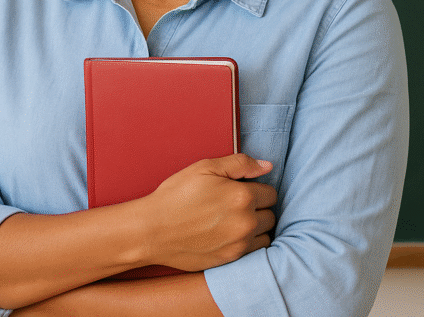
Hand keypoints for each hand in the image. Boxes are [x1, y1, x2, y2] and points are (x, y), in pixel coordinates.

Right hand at [139, 153, 276, 271]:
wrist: (152, 230)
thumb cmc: (176, 195)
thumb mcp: (204, 167)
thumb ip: (240, 164)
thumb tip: (267, 166)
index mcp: (242, 196)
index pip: (270, 193)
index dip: (256, 188)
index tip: (240, 190)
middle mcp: (246, 222)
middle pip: (270, 214)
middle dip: (258, 207)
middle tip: (235, 204)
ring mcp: (240, 243)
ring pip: (265, 233)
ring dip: (256, 226)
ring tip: (234, 220)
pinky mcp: (232, 259)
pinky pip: (256, 250)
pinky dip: (249, 242)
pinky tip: (230, 234)